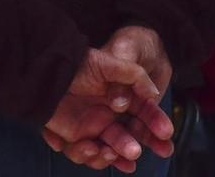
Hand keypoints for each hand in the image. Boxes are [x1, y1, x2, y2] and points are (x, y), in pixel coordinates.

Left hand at [42, 41, 172, 171]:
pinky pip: (84, 153)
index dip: (156, 124)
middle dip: (134, 147)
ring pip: (108, 150)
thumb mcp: (110, 60)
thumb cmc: (80, 62)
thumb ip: (133, 75)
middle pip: (129, 138)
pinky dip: (87, 155)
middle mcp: (109, 115)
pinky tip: (89, 147)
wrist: (48, 69)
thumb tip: (152, 94)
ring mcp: (91, 127)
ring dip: (112, 155)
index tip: (166, 134)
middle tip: (135, 151)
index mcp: (121, 98)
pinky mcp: (73, 136)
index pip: (144, 114)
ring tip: (108, 151)